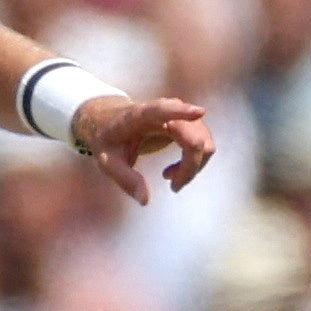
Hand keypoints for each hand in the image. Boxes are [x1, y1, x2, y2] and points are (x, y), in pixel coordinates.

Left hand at [72, 94, 215, 206]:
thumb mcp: (107, 162)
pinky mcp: (187, 122)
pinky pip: (203, 144)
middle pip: (193, 138)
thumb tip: (145, 201)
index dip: (181, 111)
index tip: (199, 112)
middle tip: (174, 187)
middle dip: (190, 166)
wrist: (110, 121)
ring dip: (192, 166)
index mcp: (139, 116)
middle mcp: (164, 110)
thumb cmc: (109, 140)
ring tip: (169, 177)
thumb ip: (126, 179)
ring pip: (203, 142)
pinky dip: (194, 162)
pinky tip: (172, 171)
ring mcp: (179, 114)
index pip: (162, 109)